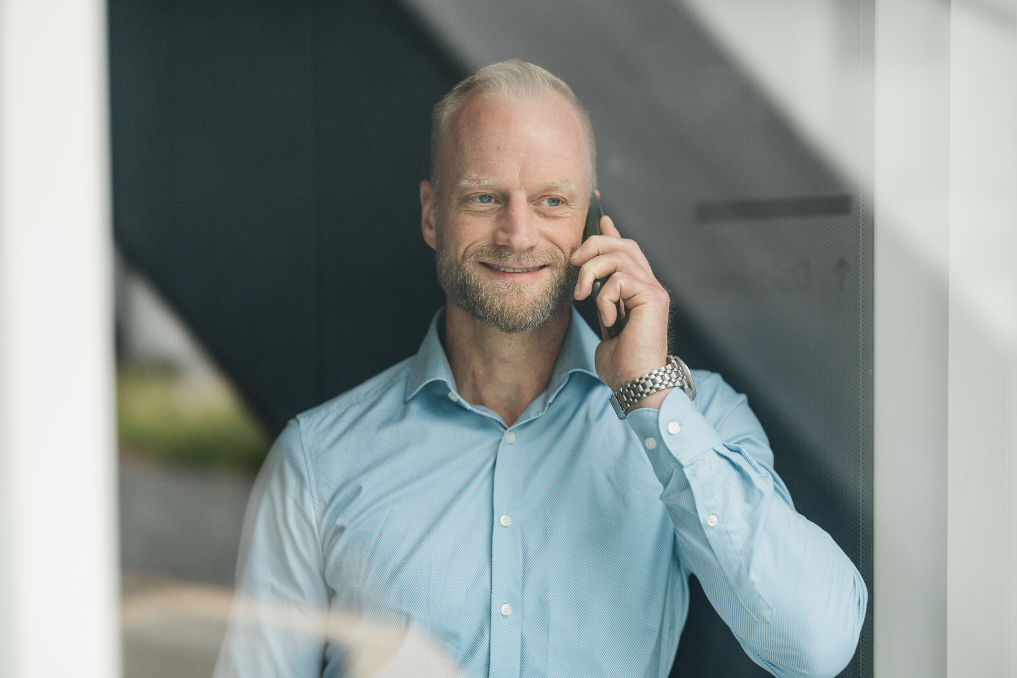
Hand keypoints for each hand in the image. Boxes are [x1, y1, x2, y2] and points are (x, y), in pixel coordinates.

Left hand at [571, 215, 672, 408]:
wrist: (635, 383)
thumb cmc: (620, 361)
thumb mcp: (602, 322)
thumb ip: (599, 297)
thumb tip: (586, 279)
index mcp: (637, 287)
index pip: (625, 246)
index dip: (609, 228)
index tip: (597, 211)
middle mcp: (649, 283)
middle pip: (622, 243)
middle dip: (592, 245)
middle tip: (573, 262)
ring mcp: (653, 289)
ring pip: (617, 256)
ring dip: (591, 273)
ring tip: (583, 297)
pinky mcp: (653, 296)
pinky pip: (618, 279)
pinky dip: (604, 299)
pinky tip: (609, 320)